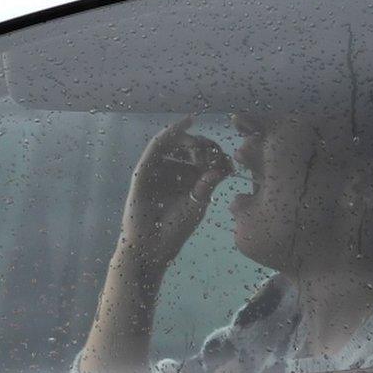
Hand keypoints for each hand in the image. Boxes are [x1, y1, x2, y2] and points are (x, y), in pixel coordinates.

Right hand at [117, 115, 232, 267]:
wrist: (151, 247)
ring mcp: (157, 169)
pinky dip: (170, 132)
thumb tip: (223, 167)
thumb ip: (208, 184)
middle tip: (213, 152)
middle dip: (204, 145)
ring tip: (199, 146)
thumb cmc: (175, 229)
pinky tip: (184, 124)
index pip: (202, 158)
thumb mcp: (197, 204)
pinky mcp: (144, 170)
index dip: (215, 154)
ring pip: (174, 143)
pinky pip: (157, 146)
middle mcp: (172, 171)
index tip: (228, 158)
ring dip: (189, 139)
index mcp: (187, 179)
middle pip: (189, 147)